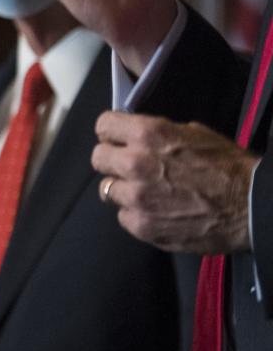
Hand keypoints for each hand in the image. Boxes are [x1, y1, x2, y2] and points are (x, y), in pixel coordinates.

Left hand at [92, 111, 253, 253]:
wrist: (251, 206)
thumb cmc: (226, 166)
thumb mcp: (192, 133)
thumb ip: (156, 133)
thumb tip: (132, 136)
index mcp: (147, 134)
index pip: (103, 126)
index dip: (112, 133)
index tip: (118, 140)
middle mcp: (135, 163)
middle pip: (98, 158)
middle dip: (113, 161)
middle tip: (131, 167)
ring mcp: (136, 197)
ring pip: (108, 189)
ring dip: (124, 190)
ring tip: (148, 192)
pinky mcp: (141, 225)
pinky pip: (123, 216)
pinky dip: (136, 214)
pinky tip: (157, 211)